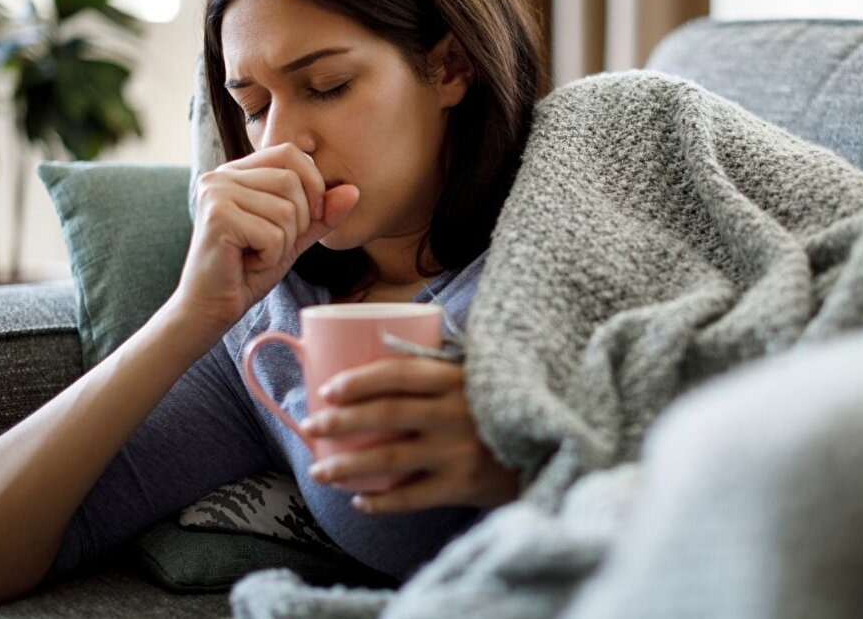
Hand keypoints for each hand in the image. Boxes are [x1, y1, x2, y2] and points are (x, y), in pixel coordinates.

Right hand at [172, 143, 358, 330]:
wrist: (210, 307)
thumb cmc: (249, 270)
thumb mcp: (294, 237)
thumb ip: (322, 214)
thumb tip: (354, 191)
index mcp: (239, 171)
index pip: (291, 153)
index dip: (313, 184)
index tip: (308, 218)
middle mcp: (222, 174)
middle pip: (292, 182)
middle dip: (297, 223)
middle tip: (270, 245)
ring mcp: (216, 193)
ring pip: (285, 210)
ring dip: (283, 244)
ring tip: (256, 254)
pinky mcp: (217, 217)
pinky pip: (272, 234)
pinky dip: (270, 257)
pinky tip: (247, 264)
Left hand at [299, 358, 519, 512]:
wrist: (551, 447)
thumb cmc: (504, 408)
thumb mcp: (479, 378)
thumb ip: (440, 371)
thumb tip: (382, 359)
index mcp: (457, 379)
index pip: (398, 374)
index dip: (359, 381)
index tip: (328, 389)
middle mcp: (455, 413)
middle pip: (385, 415)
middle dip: (341, 421)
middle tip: (311, 426)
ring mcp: (459, 451)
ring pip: (391, 459)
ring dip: (348, 466)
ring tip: (320, 471)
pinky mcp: (465, 486)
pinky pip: (413, 497)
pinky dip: (383, 502)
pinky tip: (360, 502)